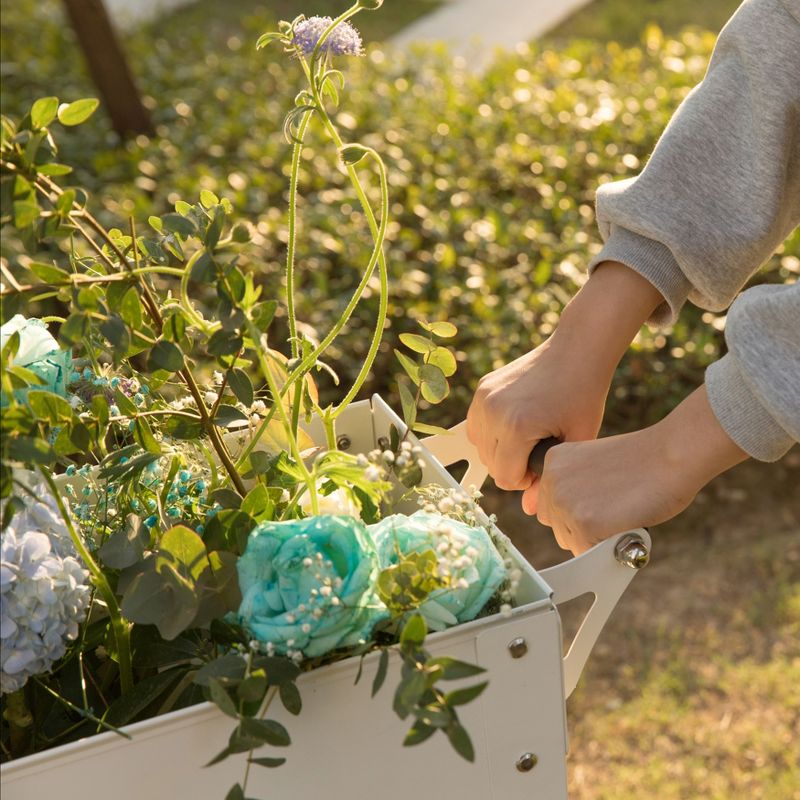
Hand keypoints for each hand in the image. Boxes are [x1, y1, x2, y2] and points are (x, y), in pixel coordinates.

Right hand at [466, 338, 608, 490]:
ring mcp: (483, 397)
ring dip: (500, 449)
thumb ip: (551, 477)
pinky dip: (492, 431)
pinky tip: (517, 422)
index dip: (526, 479)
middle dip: (513, 464)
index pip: (505, 478)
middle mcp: (493, 411)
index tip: (544, 461)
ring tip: (528, 436)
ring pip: (480, 446)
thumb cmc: (583, 394)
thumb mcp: (575, 440)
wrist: (576, 350)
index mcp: (516, 427)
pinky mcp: (482, 387)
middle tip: (540, 447)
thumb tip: (531, 510)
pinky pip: (477, 425)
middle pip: (491, 464)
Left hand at [531, 386, 748, 554]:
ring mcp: (565, 503)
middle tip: (613, 510)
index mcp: (554, 461)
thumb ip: (575, 486)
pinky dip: (607, 549)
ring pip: (570, 541)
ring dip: (593, 538)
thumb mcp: (593, 464)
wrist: (671, 454)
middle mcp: (552, 481)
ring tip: (620, 515)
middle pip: (556, 525)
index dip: (577, 510)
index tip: (600, 503)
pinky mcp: (584, 524)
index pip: (550, 503)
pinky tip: (624, 525)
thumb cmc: (644, 460)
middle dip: (581, 526)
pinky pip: (588, 554)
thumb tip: (570, 519)